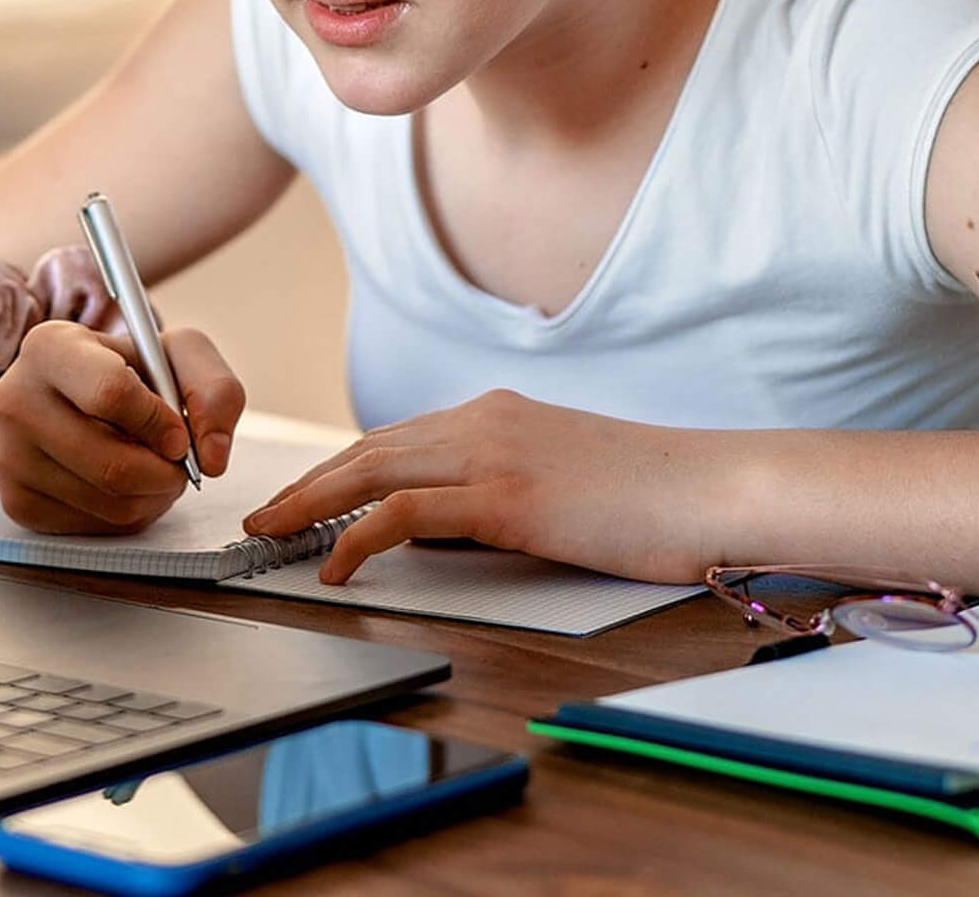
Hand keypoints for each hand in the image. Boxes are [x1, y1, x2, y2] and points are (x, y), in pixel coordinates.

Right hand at [0, 321, 245, 533]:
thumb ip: (215, 391)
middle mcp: (14, 399)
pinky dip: (128, 514)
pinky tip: (124, 486)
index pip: (111, 394)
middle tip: (177, 464)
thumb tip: (212, 458)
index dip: (160, 423)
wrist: (79, 395)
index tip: (178, 434)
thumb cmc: (129, 371)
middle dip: (165, 473)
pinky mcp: (16, 501)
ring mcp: (7, 456)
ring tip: (154, 470)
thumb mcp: (179, 355)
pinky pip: (93, 527)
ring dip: (153, 496)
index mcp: (50, 347)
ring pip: (107, 502)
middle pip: (111, 465)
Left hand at [240, 388, 715, 583]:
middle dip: (307, 483)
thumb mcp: (566, 484)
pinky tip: (333, 564)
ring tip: (270, 534)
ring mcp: (493, 453)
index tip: (302, 497)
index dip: (339, 469)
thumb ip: (506, 494)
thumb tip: (453, 534)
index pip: (395, 440)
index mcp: (499, 414)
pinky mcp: (505, 495)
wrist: (717, 488)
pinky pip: (405, 514)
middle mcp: (486, 420)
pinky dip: (357, 536)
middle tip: (261, 514)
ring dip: (311, 505)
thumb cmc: (658, 497)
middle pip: (368, 450)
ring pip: (371, 472)